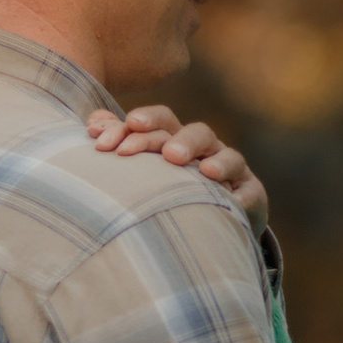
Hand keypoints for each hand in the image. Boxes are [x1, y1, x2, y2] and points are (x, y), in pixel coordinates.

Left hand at [85, 103, 267, 229]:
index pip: (161, 121)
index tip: (126, 127)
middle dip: (176, 140)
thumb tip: (93, 124)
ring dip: (215, 162)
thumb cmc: (169, 188)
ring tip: (198, 171)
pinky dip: (241, 197)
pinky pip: (249, 193)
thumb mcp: (145, 166)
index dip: (145, 121)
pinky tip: (231, 202)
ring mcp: (230, 171)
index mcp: (176, 138)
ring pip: (227, 156)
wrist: (211, 221)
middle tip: (159, 154)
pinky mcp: (250, 195)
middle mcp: (204, 150)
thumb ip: (121, 142)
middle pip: (194, 132)